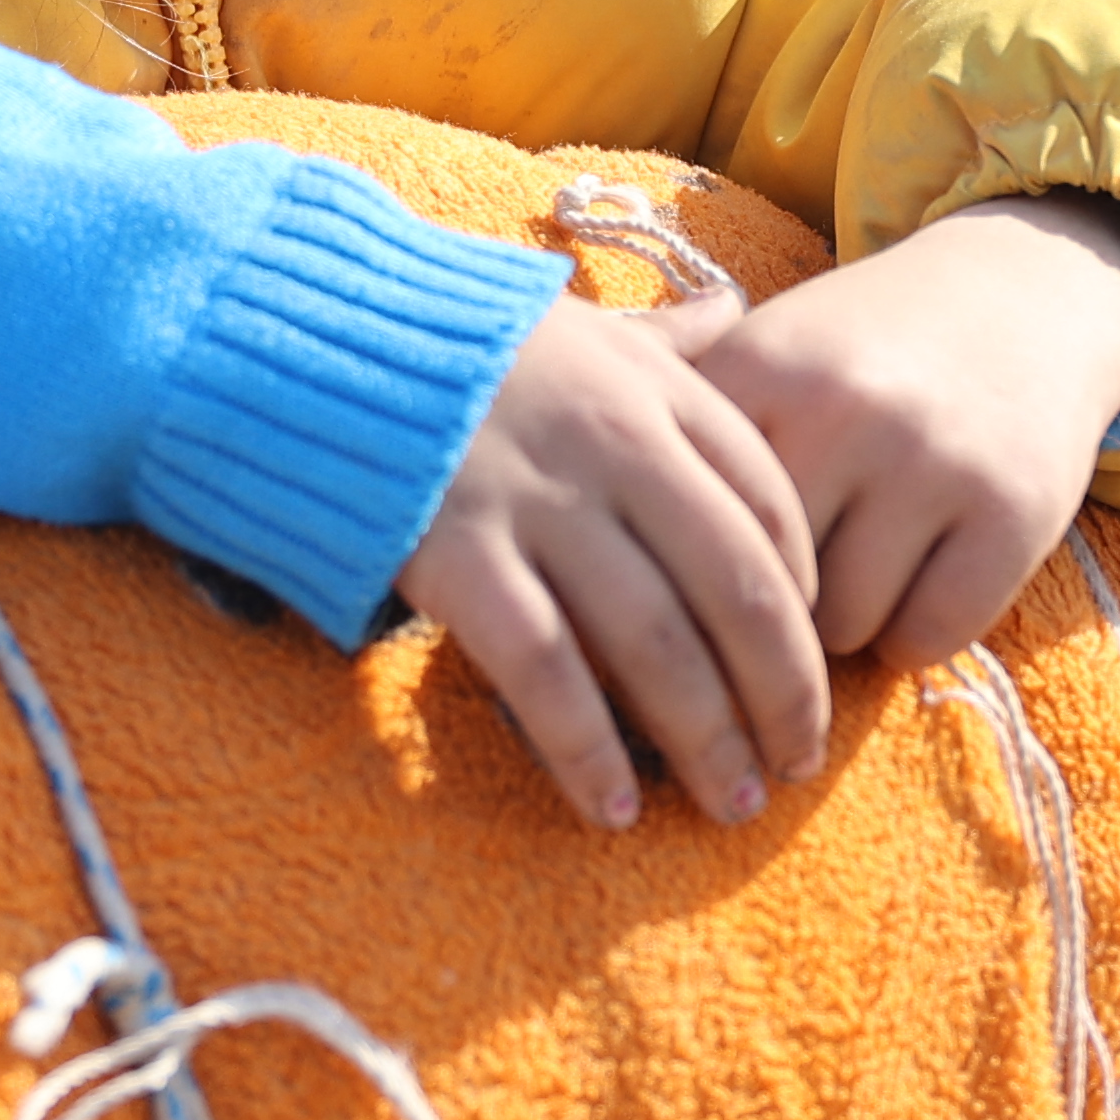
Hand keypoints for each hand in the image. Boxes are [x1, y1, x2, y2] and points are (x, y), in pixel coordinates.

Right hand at [394, 294, 826, 832]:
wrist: (309, 335)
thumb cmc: (454, 343)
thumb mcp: (578, 326)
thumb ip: (664, 339)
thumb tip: (734, 311)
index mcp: (655, 391)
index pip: (769, 508)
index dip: (803, 603)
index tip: (809, 668)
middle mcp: (615, 446)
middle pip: (736, 589)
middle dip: (781, 693)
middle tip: (796, 766)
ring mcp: (538, 503)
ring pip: (657, 642)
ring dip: (706, 738)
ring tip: (729, 803)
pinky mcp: (460, 557)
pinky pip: (546, 672)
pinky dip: (589, 750)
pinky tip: (613, 808)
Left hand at [689, 194, 1119, 678]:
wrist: (1020, 295)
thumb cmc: (856, 351)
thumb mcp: (758, 355)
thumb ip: (666, 431)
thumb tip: (587, 561)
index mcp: (755, 369)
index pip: (677, 525)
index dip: (680, 565)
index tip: (688, 574)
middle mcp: (839, 410)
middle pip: (756, 590)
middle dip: (769, 601)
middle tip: (795, 568)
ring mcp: (930, 461)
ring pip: (842, 629)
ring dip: (848, 623)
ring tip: (863, 561)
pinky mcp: (1012, 513)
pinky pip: (926, 640)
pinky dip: (917, 635)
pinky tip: (923, 579)